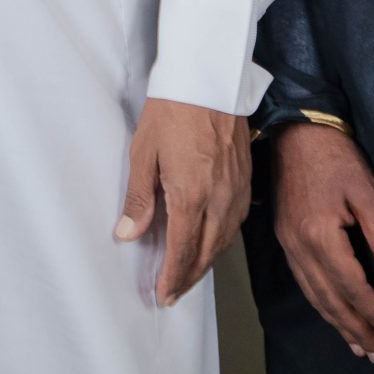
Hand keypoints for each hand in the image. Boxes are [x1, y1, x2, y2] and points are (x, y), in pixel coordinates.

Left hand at [114, 97, 251, 306]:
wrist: (208, 78)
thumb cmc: (171, 111)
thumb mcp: (143, 152)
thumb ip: (139, 197)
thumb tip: (127, 234)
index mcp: (191, 195)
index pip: (182, 251)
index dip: (172, 277)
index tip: (162, 295)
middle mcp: (219, 199)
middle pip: (206, 252)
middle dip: (188, 277)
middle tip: (173, 294)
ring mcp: (236, 190)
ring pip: (224, 240)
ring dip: (206, 262)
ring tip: (189, 275)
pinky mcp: (246, 178)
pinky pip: (236, 222)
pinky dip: (222, 240)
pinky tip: (212, 243)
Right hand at [269, 121, 373, 365]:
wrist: (295, 130)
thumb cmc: (336, 157)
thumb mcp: (368, 193)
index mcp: (321, 236)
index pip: (352, 287)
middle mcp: (300, 247)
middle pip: (330, 300)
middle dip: (355, 329)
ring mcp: (288, 243)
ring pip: (313, 295)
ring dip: (336, 323)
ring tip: (356, 344)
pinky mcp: (284, 237)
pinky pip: (302, 281)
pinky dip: (319, 303)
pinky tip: (331, 312)